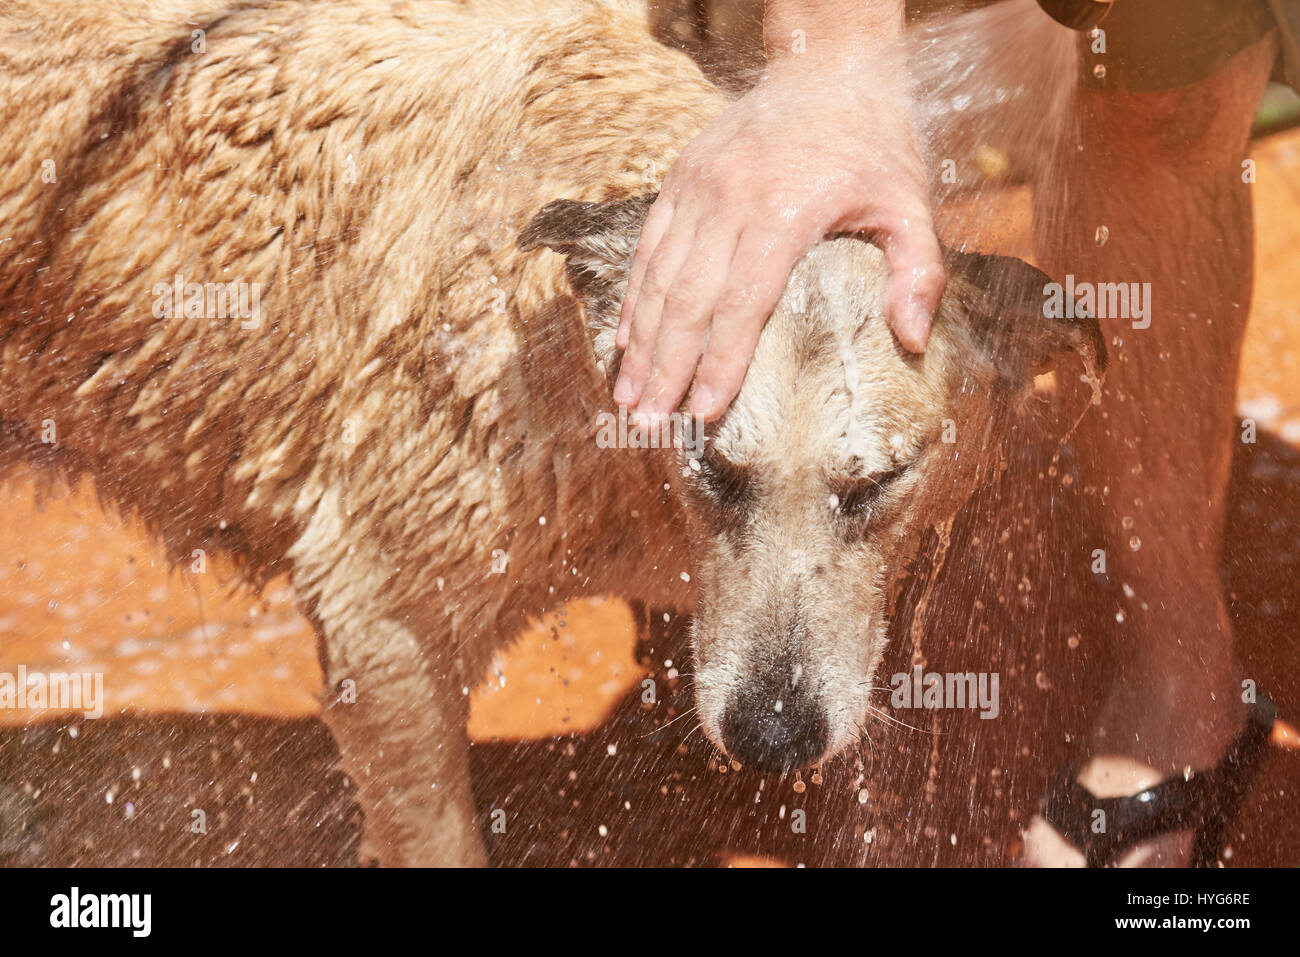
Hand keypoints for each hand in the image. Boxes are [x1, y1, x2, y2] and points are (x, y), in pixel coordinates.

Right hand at [614, 50, 943, 420]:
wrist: (828, 64)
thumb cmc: (873, 142)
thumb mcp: (910, 201)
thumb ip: (918, 271)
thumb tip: (911, 340)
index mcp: (784, 212)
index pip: (742, 303)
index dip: (720, 362)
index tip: (705, 411)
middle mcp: (730, 201)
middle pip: (688, 299)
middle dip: (666, 367)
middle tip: (650, 422)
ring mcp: (698, 187)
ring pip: (659, 277)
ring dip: (640, 342)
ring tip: (629, 396)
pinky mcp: (680, 178)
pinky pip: (648, 246)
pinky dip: (634, 296)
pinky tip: (625, 339)